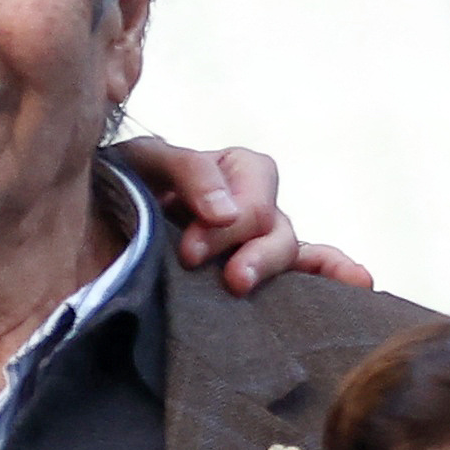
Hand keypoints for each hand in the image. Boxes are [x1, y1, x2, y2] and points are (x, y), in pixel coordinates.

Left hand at [122, 138, 370, 294]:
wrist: (89, 236)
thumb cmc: (118, 189)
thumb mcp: (142, 161)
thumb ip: (185, 170)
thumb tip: (225, 211)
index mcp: (232, 171)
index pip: (254, 185)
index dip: (231, 219)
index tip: (192, 252)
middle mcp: (252, 207)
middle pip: (275, 225)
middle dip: (252, 251)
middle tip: (224, 277)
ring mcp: (256, 245)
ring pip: (291, 252)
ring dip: (277, 268)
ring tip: (253, 287)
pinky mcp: (252, 279)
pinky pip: (307, 271)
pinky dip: (333, 274)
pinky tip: (360, 285)